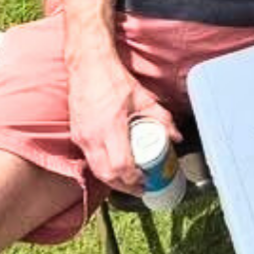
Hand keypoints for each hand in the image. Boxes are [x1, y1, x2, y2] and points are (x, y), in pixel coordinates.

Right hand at [67, 54, 180, 194]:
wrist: (88, 66)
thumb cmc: (114, 79)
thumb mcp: (143, 98)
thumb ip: (162, 118)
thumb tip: (176, 137)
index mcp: (111, 127)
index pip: (121, 166)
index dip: (134, 179)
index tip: (147, 180)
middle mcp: (93, 137)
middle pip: (107, 175)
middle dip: (125, 187)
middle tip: (141, 187)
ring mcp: (82, 138)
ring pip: (96, 171)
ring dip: (113, 180)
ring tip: (130, 181)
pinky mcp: (76, 136)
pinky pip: (90, 160)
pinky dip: (103, 169)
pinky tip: (115, 166)